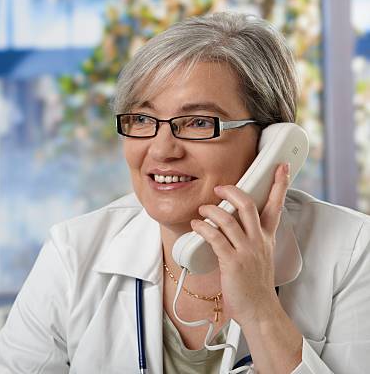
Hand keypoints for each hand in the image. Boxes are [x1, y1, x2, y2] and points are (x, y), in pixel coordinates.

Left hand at [190, 162, 289, 326]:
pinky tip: (196, 226)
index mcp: (266, 238)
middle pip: (248, 205)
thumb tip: (233, 221)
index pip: (275, 206)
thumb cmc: (255, 284)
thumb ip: (251, 238)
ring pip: (228, 219)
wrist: (260, 310)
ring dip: (211, 210)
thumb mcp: (260, 256)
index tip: (281, 167)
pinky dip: (203, 228)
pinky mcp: (233, 263)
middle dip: (232, 191)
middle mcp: (259, 241)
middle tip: (220, 187)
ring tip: (202, 210)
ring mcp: (246, 251)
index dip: (279, 185)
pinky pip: (216, 238)